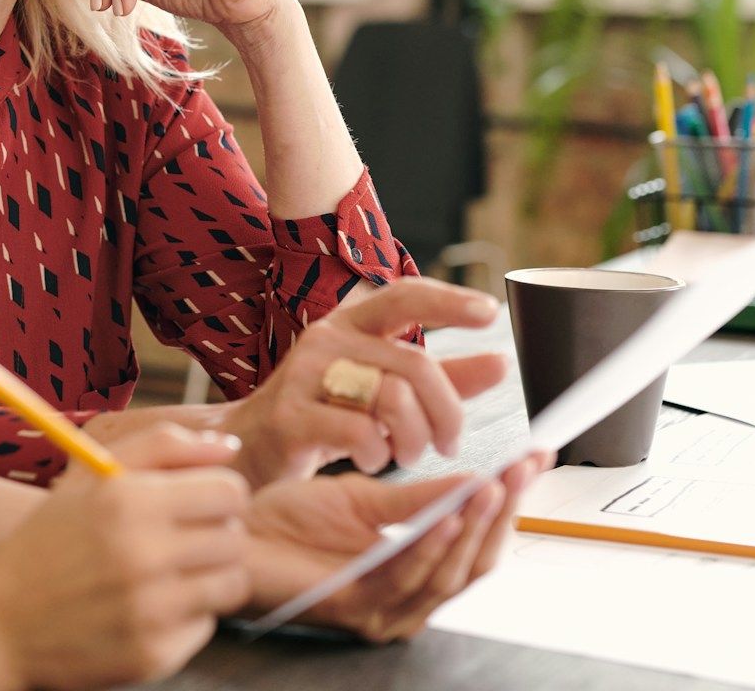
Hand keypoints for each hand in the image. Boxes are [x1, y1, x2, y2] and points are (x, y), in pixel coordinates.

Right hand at [0, 426, 251, 689]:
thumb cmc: (49, 540)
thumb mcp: (89, 476)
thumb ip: (162, 446)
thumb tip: (229, 448)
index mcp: (127, 500)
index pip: (230, 491)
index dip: (219, 494)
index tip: (198, 503)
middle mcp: (142, 555)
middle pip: (236, 539)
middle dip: (216, 535)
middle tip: (182, 540)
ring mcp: (149, 611)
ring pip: (231, 585)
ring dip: (208, 577)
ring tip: (169, 574)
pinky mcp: (152, 656)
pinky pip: (204, 628)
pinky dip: (184, 618)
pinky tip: (147, 609)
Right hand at [223, 278, 509, 486]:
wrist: (253, 446)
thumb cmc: (325, 414)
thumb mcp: (383, 391)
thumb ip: (442, 379)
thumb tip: (500, 362)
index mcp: (351, 324)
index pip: (404, 295)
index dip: (449, 301)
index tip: (489, 312)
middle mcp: (327, 340)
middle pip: (413, 363)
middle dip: (446, 410)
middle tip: (450, 442)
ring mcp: (304, 375)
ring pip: (389, 396)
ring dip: (415, 437)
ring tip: (411, 455)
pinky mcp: (291, 415)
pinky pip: (356, 431)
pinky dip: (377, 452)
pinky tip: (373, 459)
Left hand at [243, 454, 549, 642]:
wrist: (231, 536)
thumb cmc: (285, 522)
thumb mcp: (363, 499)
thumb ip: (419, 497)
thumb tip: (477, 476)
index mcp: (412, 574)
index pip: (476, 542)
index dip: (508, 502)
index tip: (534, 457)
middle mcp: (407, 601)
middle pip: (475, 562)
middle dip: (504, 512)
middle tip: (524, 467)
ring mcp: (384, 611)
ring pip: (449, 572)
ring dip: (475, 525)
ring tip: (494, 483)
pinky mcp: (356, 608)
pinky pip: (404, 575)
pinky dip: (431, 543)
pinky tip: (449, 511)